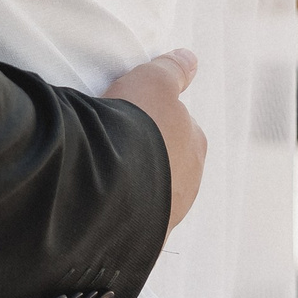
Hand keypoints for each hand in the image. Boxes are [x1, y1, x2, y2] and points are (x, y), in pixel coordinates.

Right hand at [103, 47, 205, 228]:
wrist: (113, 184)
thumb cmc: (135, 127)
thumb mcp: (152, 82)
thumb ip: (170, 70)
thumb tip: (190, 59)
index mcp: (195, 143)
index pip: (178, 127)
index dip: (152, 120)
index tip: (128, 119)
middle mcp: (190, 181)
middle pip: (167, 162)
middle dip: (147, 156)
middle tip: (114, 146)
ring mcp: (169, 213)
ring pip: (150, 192)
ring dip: (134, 185)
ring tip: (103, 176)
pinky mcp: (145, 238)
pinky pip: (134, 220)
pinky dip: (122, 212)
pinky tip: (102, 203)